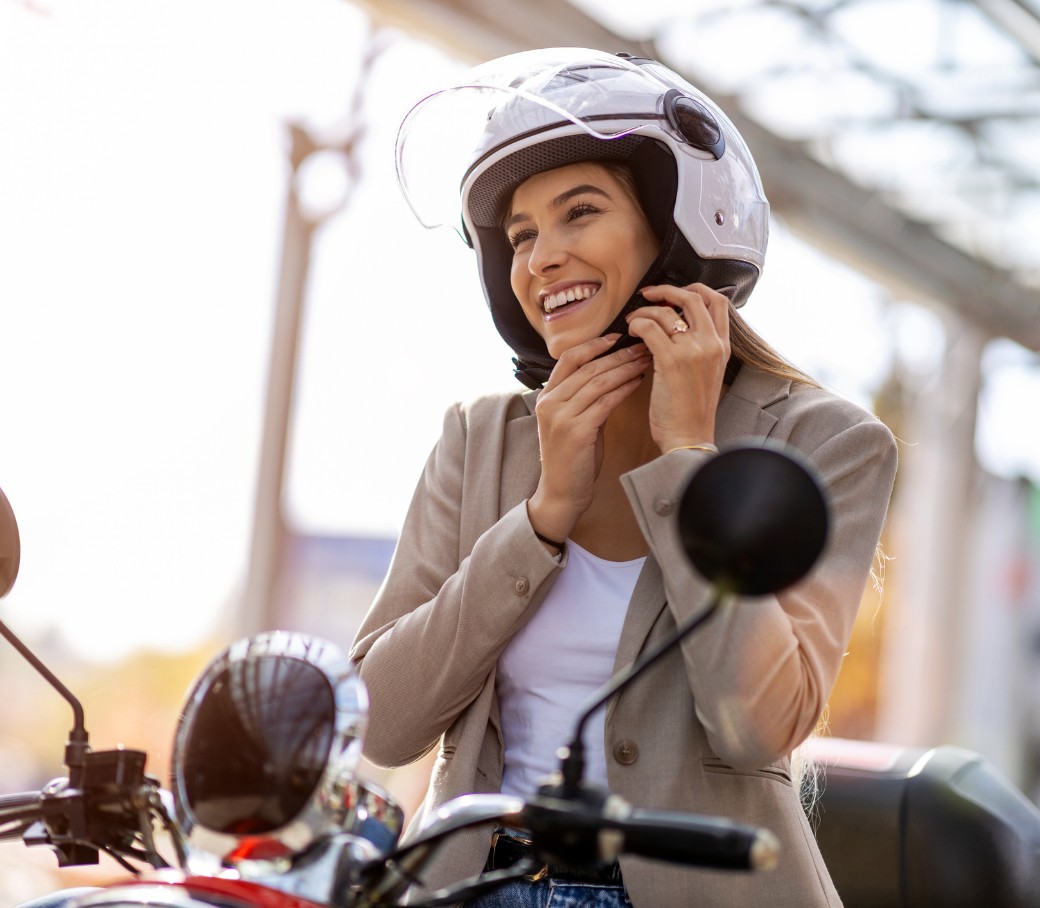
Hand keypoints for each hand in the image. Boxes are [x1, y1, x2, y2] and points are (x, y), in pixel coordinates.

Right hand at [528, 334, 651, 540]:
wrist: (562, 493)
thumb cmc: (573, 458)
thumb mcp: (572, 421)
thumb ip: (583, 398)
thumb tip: (609, 374)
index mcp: (546, 397)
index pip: (568, 359)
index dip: (593, 344)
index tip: (617, 336)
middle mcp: (550, 402)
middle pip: (587, 367)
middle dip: (618, 354)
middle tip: (642, 344)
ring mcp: (561, 416)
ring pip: (598, 381)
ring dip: (625, 368)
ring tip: (646, 359)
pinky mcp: (576, 431)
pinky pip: (605, 402)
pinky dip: (624, 389)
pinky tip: (639, 381)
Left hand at [625, 283, 730, 452]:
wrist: (688, 438)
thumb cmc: (690, 411)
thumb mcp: (706, 374)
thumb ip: (699, 349)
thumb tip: (676, 326)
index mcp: (722, 347)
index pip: (718, 302)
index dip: (695, 290)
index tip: (673, 295)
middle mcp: (712, 345)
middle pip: (694, 297)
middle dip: (667, 290)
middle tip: (649, 295)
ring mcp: (694, 352)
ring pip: (667, 312)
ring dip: (645, 311)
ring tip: (633, 321)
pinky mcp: (672, 361)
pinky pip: (650, 327)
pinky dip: (637, 324)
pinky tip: (631, 332)